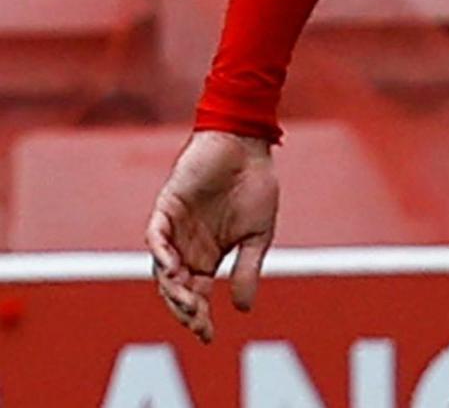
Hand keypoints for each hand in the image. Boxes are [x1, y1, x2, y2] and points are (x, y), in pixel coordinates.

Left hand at [147, 131, 278, 343]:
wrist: (247, 145)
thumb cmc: (255, 186)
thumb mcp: (259, 234)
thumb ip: (248, 268)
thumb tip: (241, 309)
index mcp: (208, 256)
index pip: (197, 295)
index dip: (200, 317)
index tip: (208, 337)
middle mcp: (186, 248)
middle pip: (175, 289)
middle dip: (184, 309)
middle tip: (198, 322)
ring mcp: (174, 229)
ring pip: (162, 269)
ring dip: (172, 288)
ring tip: (187, 302)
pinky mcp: (166, 208)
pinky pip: (155, 237)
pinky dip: (161, 254)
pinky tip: (173, 268)